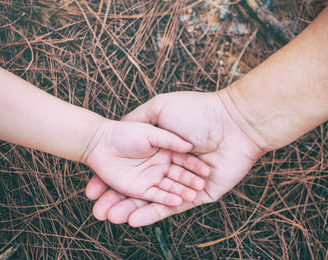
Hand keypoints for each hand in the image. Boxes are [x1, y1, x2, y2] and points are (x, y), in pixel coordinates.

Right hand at [85, 91, 266, 225]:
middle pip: (141, 189)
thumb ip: (139, 117)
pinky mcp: (201, 196)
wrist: (234, 124)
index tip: (93, 191)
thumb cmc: (198, 112)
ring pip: (154, 200)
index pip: (133, 169)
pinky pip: (174, 208)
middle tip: (98, 212)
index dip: (113, 180)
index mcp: (163, 150)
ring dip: (131, 209)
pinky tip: (134, 219)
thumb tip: (120, 127)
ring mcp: (186, 184)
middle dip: (119, 200)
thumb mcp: (161, 108)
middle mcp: (172, 168)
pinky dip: (154, 214)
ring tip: (110, 218)